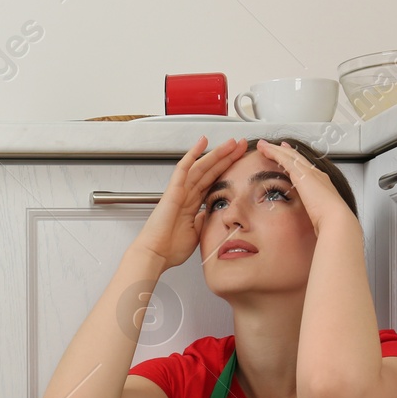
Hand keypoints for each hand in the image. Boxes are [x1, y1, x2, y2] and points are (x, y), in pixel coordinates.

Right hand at [132, 135, 246, 269]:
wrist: (156, 254)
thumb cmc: (170, 249)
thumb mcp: (197, 233)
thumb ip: (204, 220)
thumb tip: (212, 212)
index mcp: (191, 205)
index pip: (213, 181)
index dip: (226, 170)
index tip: (240, 161)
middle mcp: (186, 195)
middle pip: (210, 170)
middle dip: (226, 157)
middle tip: (240, 145)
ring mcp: (179, 191)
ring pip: (201, 166)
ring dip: (216, 153)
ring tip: (231, 142)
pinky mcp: (173, 191)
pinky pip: (183, 168)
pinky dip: (193, 154)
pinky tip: (202, 142)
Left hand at [253, 138, 358, 238]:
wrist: (336, 219)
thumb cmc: (330, 222)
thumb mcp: (320, 217)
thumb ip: (314, 215)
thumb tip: (311, 222)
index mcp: (323, 184)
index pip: (307, 168)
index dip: (296, 161)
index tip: (288, 155)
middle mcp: (317, 174)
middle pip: (297, 158)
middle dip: (285, 151)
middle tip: (274, 145)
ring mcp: (310, 172)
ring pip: (289, 155)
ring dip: (275, 149)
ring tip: (264, 145)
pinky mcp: (301, 174)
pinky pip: (284, 158)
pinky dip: (273, 152)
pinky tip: (264, 149)